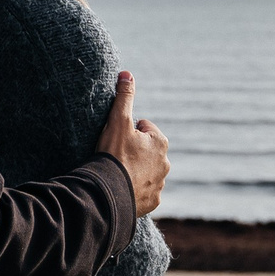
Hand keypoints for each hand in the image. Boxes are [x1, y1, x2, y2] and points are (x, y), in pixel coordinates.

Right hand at [95, 70, 168, 216]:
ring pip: (146, 171)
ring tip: (118, 173)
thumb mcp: (118, 121)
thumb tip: (127, 74)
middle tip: (115, 156)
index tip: (117, 140)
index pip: (143, 128)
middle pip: (146, 151)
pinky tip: (122, 188)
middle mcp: (166, 163)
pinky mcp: (153, 201)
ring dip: (135, 170)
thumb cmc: (114, 154)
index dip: (127, 132)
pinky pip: (144, 191)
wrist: (108, 192)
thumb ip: (124, 97)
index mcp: (160, 142)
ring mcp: (160, 184)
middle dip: (134, 151)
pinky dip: (135, 189)